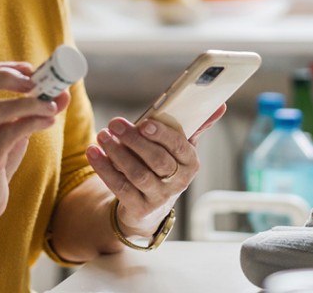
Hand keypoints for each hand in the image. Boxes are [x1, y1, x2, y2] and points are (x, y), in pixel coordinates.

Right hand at [0, 62, 69, 227]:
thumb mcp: (13, 128)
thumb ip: (36, 109)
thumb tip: (64, 92)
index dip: (1, 66)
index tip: (28, 70)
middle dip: (6, 76)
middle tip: (34, 82)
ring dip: (29, 104)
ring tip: (52, 106)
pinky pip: (6, 137)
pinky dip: (31, 124)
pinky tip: (49, 121)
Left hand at [86, 104, 225, 235]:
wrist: (151, 206)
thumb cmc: (167, 164)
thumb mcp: (181, 147)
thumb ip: (197, 125)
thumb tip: (219, 104)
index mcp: (191, 163)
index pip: (179, 146)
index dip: (162, 134)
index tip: (144, 122)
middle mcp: (178, 182)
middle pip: (156, 160)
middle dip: (134, 140)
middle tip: (115, 123)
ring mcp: (158, 198)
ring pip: (137, 174)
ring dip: (117, 153)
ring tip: (103, 136)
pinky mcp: (138, 208)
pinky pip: (119, 188)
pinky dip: (104, 169)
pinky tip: (93, 153)